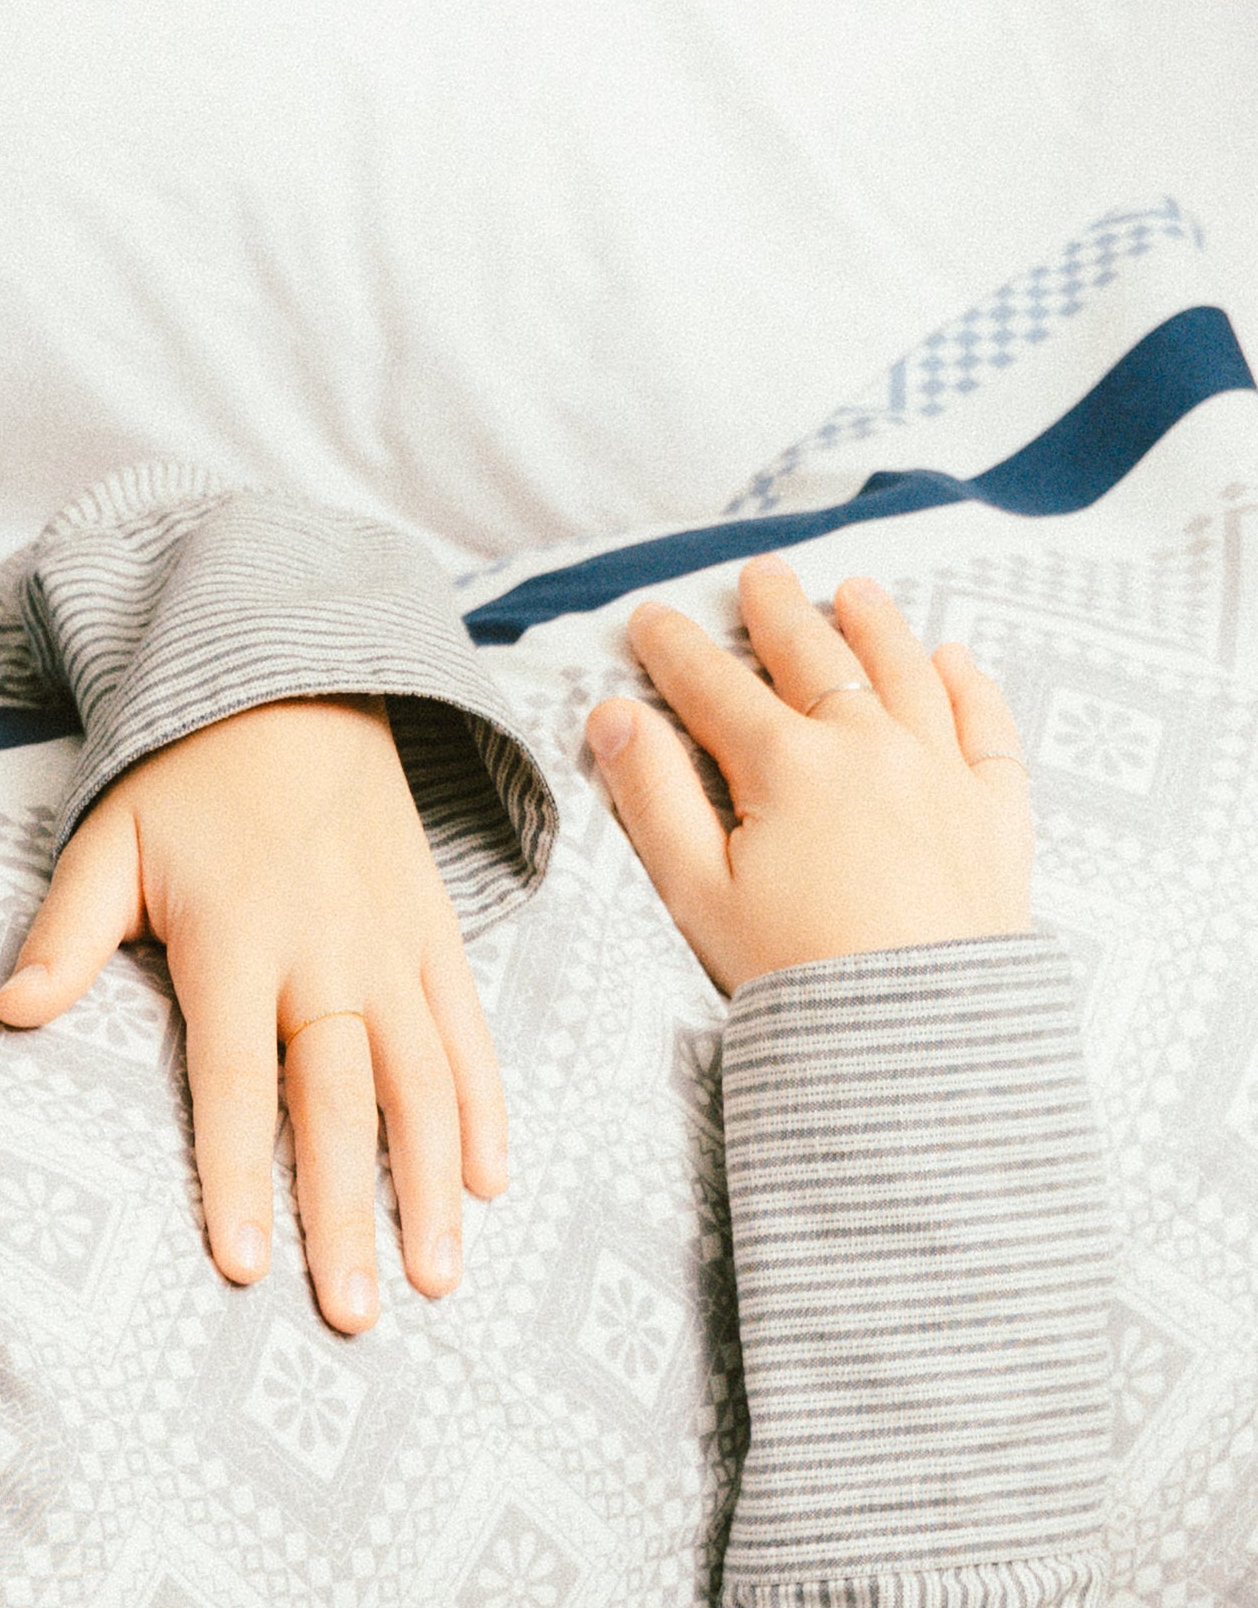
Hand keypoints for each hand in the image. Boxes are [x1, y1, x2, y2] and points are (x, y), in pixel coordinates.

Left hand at [0, 694, 505, 1334]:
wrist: (299, 683)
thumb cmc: (185, 780)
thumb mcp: (107, 839)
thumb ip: (63, 934)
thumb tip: (9, 1013)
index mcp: (237, 939)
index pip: (235, 1081)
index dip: (237, 1175)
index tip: (242, 1264)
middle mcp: (327, 951)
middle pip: (341, 1103)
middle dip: (350, 1213)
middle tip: (353, 1314)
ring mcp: (394, 945)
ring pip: (423, 1082)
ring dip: (434, 1187)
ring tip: (437, 1279)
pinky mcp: (437, 934)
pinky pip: (469, 1033)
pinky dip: (486, 1108)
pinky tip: (493, 1185)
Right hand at [592, 561, 1029, 992]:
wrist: (914, 1033)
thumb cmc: (795, 973)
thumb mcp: (698, 892)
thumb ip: (653, 796)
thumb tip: (612, 718)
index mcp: (787, 765)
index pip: (716, 688)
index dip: (676, 649)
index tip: (651, 617)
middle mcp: (869, 745)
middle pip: (817, 657)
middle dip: (780, 611)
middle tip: (760, 575)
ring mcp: (940, 770)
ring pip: (906, 670)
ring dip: (876, 624)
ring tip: (856, 592)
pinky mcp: (995, 810)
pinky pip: (985, 724)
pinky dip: (968, 683)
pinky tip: (954, 658)